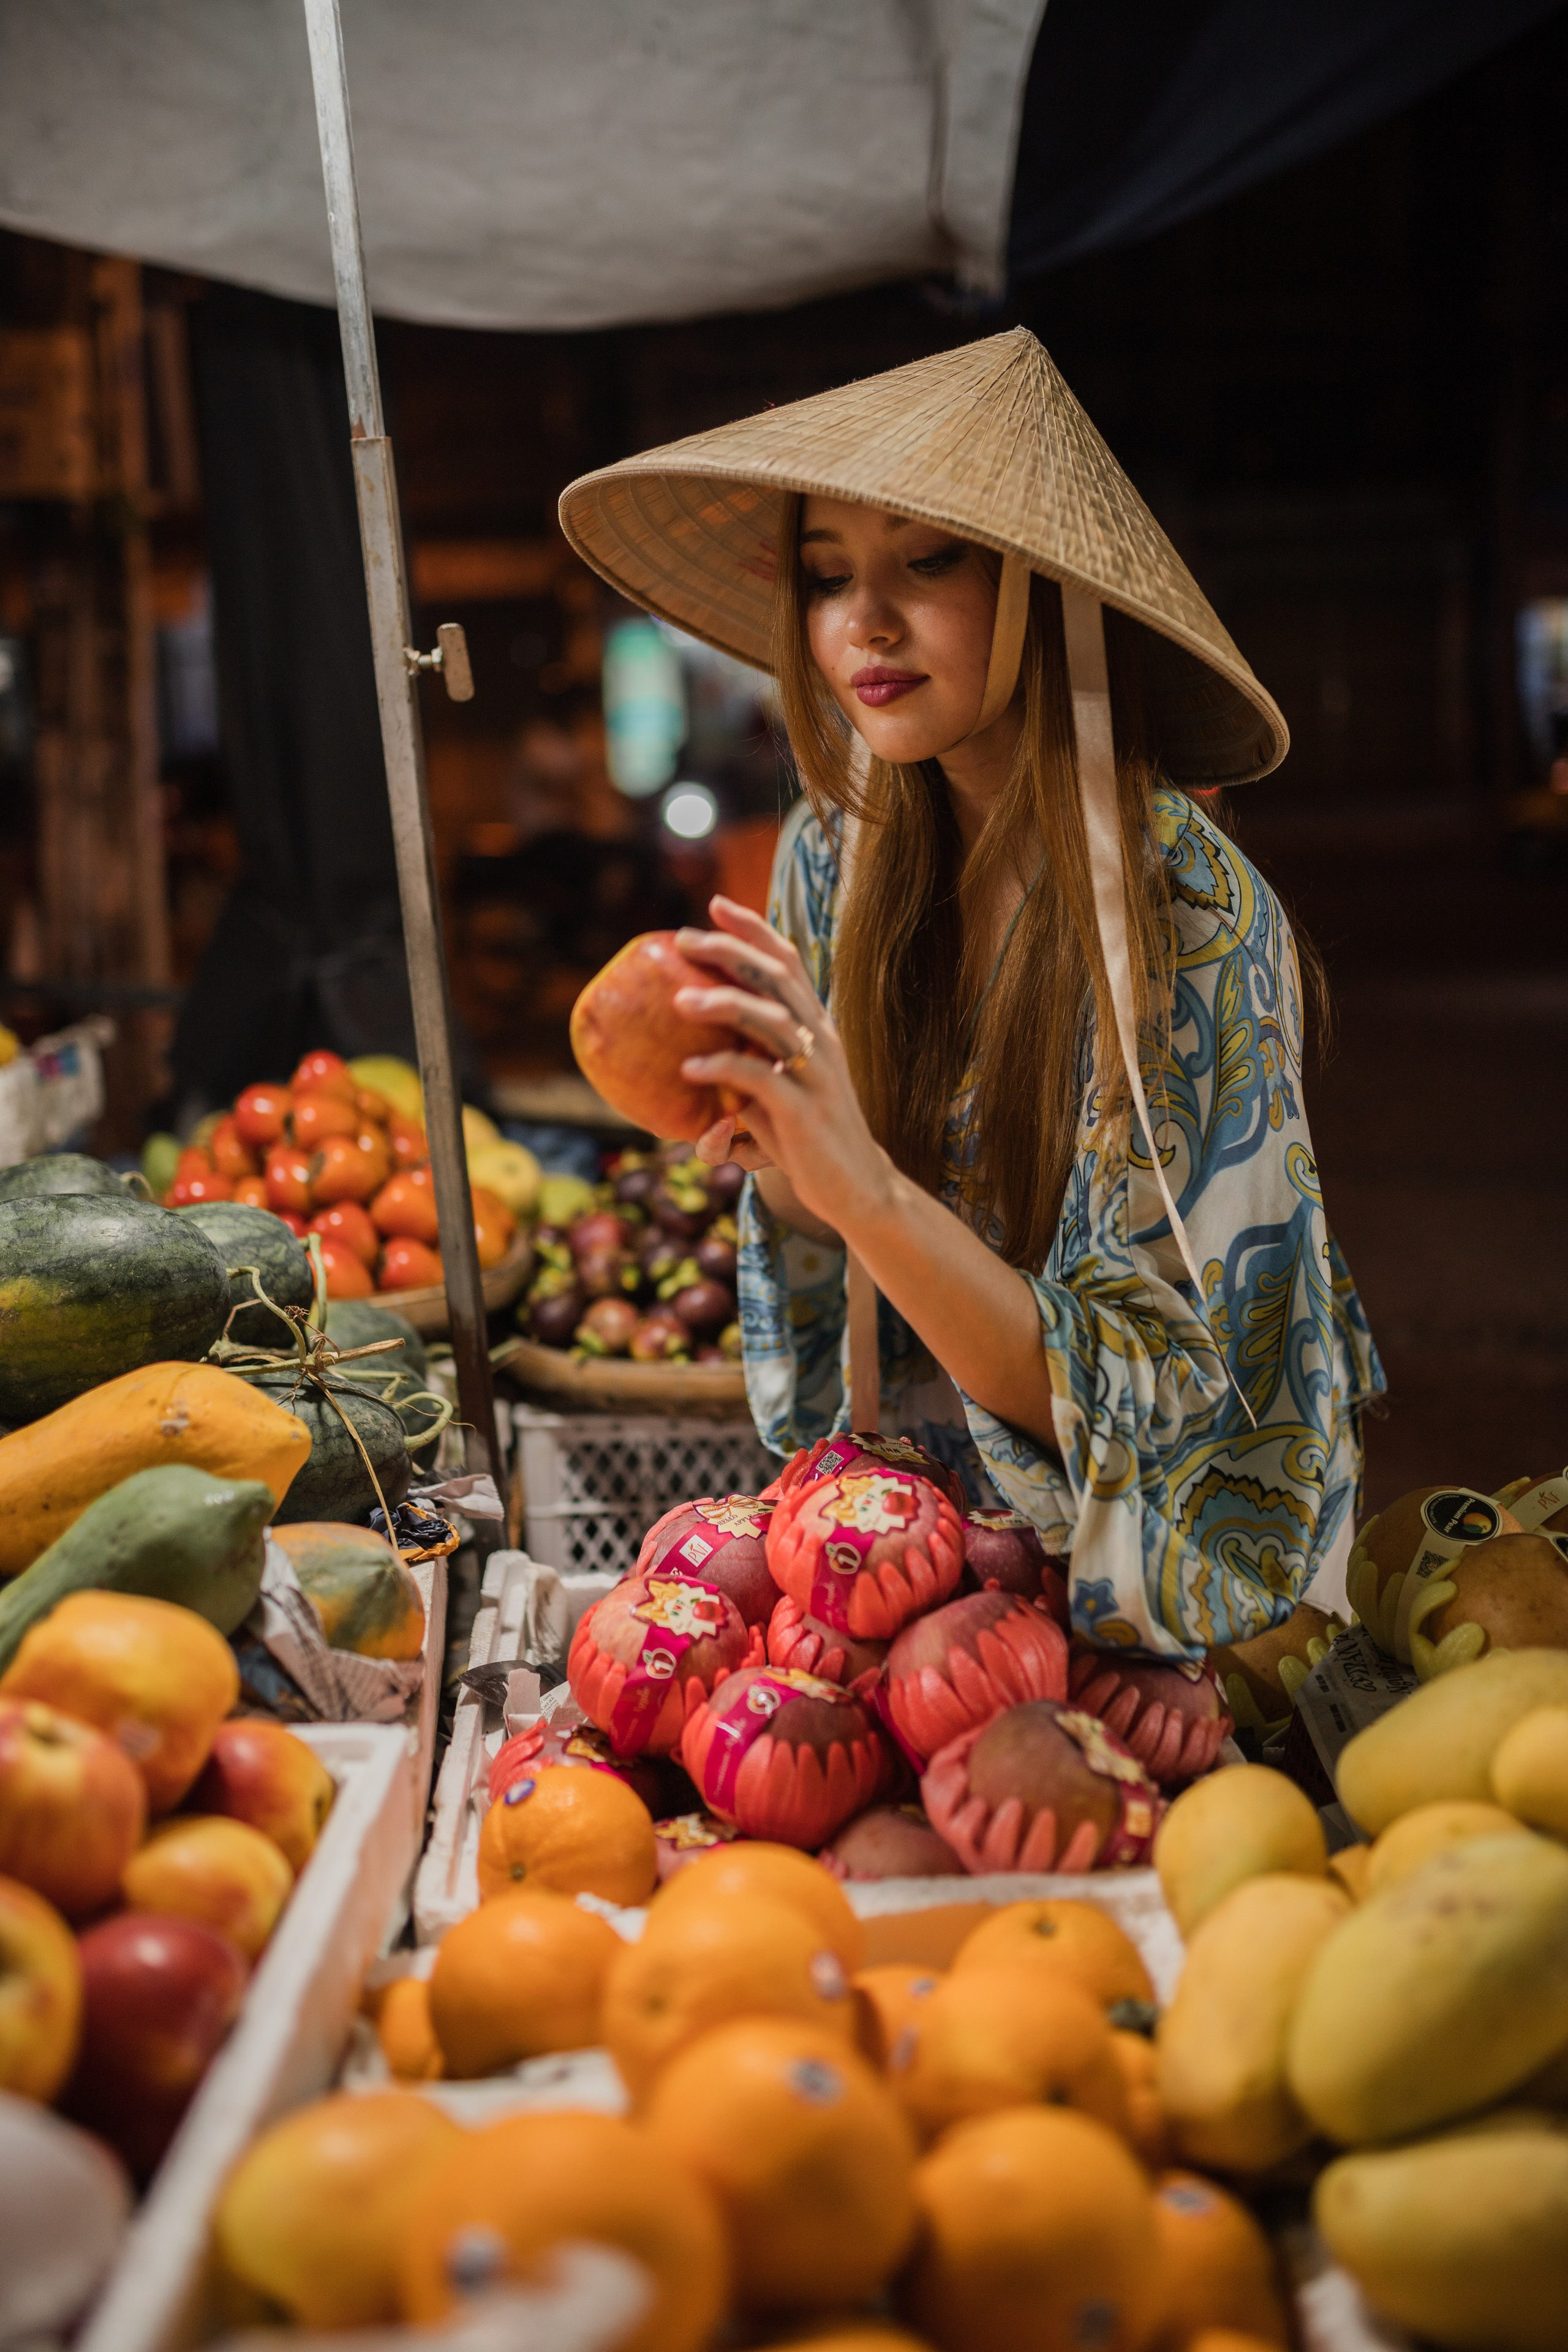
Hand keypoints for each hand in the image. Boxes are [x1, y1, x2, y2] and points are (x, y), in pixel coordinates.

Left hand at [674, 896, 892, 1238]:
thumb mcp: (778, 1090)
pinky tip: (690, 1068)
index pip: (788, 962)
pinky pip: (759, 1078)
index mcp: (817, 1027)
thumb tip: (693, 1054)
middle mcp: (821, 1040)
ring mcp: (816, 1074)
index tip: (715, 906)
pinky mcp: (804, 1111)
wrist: (857, 1188)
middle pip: (777, 977)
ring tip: (679, 1001)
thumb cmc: (810, 1139)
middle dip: (731, 951)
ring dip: (723, 1004)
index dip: (754, 929)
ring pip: (772, 1020)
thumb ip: (747, 1064)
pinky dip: (722, 1068)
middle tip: (683, 940)